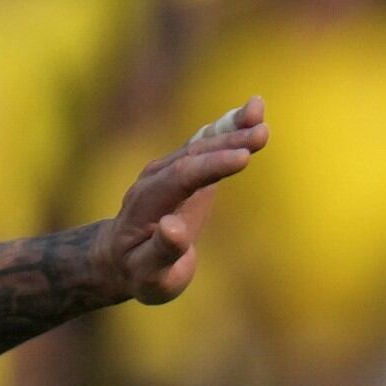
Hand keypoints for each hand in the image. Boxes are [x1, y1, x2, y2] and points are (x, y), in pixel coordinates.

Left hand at [102, 101, 266, 305]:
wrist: (122, 256)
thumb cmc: (141, 272)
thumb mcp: (150, 273)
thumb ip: (162, 252)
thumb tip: (174, 227)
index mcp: (147, 203)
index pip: (181, 177)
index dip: (212, 166)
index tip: (245, 158)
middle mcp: (155, 179)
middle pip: (193, 154)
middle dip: (227, 141)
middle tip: (263, 131)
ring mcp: (168, 171)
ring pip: (200, 144)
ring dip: (231, 129)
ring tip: (260, 112)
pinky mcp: (183, 169)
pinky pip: (206, 144)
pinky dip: (228, 127)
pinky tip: (251, 112)